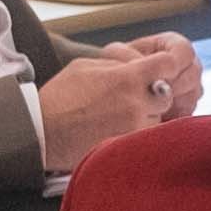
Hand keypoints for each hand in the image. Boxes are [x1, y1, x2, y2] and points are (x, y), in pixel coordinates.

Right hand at [38, 35, 202, 168]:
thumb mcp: (86, 65)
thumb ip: (117, 64)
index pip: (168, 64)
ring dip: (148, 117)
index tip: (164, 70)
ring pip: (158, 120)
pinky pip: (146, 139)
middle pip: (167, 96)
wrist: (42, 130)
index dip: (169, 65)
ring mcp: (134, 127)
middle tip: (137, 99)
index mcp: (127, 77)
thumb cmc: (60, 96)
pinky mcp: (127, 147)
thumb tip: (137, 65)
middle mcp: (136, 102)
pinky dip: (139, 135)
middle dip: (155, 96)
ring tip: (123, 118)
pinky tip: (120, 131)